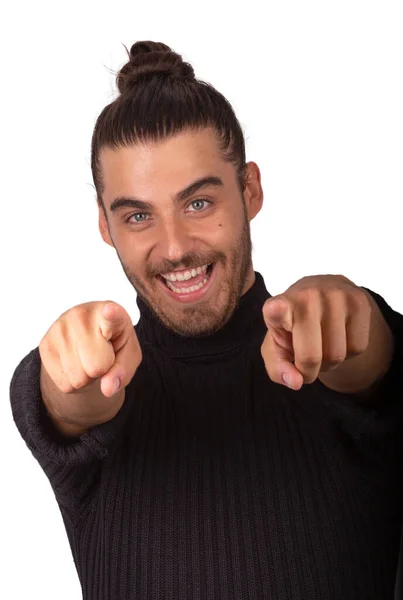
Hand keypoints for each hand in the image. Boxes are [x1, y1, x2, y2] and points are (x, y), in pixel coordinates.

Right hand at [39, 301, 141, 397]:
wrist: (87, 341)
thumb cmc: (114, 344)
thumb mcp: (128, 356)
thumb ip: (123, 370)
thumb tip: (107, 389)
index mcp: (112, 313)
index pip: (112, 315)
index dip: (111, 314)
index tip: (110, 310)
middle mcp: (82, 314)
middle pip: (97, 366)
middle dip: (101, 369)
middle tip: (101, 355)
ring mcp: (60, 327)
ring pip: (78, 378)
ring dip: (86, 377)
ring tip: (87, 358)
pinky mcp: (45, 344)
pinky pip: (64, 383)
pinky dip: (72, 382)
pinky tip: (75, 362)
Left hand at [260, 274, 371, 390]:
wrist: (322, 294)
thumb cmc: (293, 325)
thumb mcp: (277, 346)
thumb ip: (277, 368)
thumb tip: (296, 382)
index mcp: (279, 305)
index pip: (277, 308)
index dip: (276, 311)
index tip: (276, 309)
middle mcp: (307, 295)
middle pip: (311, 357)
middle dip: (309, 371)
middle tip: (305, 362)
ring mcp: (336, 294)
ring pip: (337, 355)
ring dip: (330, 363)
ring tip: (322, 345)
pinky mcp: (360, 300)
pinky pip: (358, 347)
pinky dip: (349, 353)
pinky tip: (339, 337)